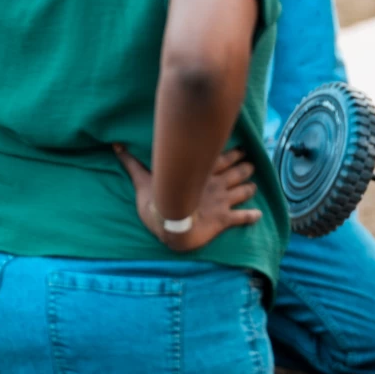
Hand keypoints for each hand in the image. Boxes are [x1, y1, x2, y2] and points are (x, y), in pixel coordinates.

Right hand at [116, 146, 259, 251]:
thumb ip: (133, 163)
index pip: (224, 158)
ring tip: (254, 187)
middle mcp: (217, 184)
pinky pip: (243, 217)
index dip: (236, 153)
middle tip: (251, 166)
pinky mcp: (225, 219)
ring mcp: (223, 201)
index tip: (243, 150)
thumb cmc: (157, 204)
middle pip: (239, 171)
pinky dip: (253, 216)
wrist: (170, 228)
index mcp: (202, 173)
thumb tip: (116, 146)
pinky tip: (259, 216)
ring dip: (251, 188)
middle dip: (247, 168)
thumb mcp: (143, 181)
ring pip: (245, 191)